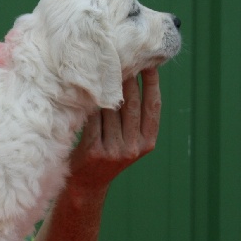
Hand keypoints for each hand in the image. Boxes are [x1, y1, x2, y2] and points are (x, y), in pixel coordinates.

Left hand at [67, 68, 161, 191]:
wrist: (87, 185)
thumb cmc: (106, 154)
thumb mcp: (127, 140)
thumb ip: (131, 118)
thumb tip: (131, 77)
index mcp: (148, 142)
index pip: (153, 106)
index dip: (152, 83)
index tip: (149, 62)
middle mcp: (134, 147)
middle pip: (132, 104)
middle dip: (128, 78)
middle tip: (123, 55)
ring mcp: (114, 150)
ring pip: (111, 109)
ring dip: (107, 87)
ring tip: (103, 66)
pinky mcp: (94, 151)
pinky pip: (92, 119)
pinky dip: (90, 103)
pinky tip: (87, 87)